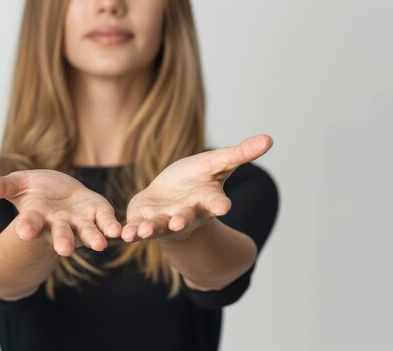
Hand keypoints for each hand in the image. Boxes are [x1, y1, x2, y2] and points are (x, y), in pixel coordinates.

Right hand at [0, 169, 121, 255]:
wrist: (61, 193)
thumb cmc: (36, 191)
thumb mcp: (17, 184)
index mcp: (38, 216)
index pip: (30, 223)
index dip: (27, 227)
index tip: (23, 233)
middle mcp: (59, 223)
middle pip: (60, 234)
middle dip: (62, 241)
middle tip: (64, 250)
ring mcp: (80, 221)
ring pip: (86, 232)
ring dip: (92, 239)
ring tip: (100, 246)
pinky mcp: (98, 213)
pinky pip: (106, 222)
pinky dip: (111, 226)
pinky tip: (118, 231)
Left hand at [120, 134, 273, 241]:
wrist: (171, 196)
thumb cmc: (197, 178)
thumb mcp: (217, 163)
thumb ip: (240, 154)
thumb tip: (270, 138)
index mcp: (206, 200)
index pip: (215, 201)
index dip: (219, 204)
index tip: (224, 207)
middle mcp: (186, 214)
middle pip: (186, 218)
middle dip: (183, 220)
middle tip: (179, 222)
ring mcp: (164, 220)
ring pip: (159, 227)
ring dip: (152, 229)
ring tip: (142, 231)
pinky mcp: (143, 221)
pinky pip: (136, 229)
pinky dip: (130, 232)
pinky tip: (123, 235)